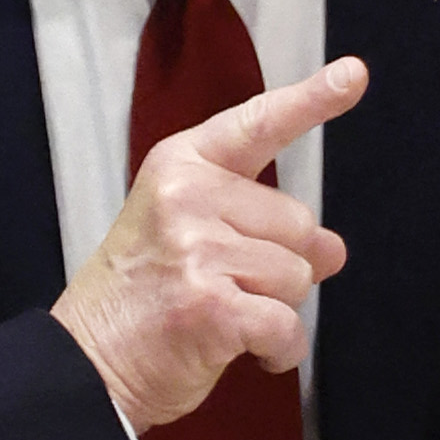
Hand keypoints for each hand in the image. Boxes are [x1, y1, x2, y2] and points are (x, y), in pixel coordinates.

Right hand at [51, 60, 364, 431]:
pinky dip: (279, 350)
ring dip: (276, 309)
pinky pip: (287, 325)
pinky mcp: (211, 305)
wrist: (85, 365)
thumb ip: (259, 227)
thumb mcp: (188, 236)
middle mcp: (188, 196)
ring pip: (298, 275)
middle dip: (280, 264)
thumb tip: (333, 249)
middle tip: (224, 287)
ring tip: (224, 318)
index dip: (312, 100)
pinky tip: (248, 353)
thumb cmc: (138, 299)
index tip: (354, 74)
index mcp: (180, 165)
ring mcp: (197, 249)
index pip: (257, 125)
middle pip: (299, 223)